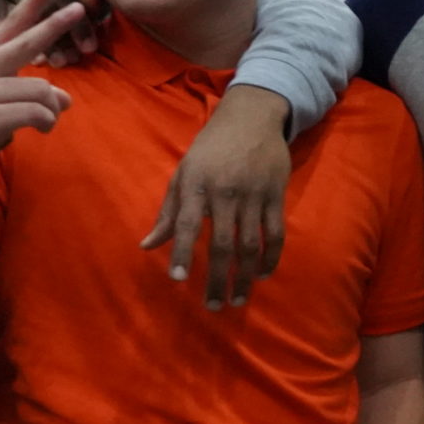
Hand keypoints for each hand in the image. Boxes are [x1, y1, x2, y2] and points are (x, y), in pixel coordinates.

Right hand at [0, 0, 82, 195]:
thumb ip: (27, 93)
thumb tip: (66, 99)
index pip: (10, 24)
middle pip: (26, 42)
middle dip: (55, 24)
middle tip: (79, 7)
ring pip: (44, 90)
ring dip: (54, 111)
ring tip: (44, 123)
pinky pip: (38, 113)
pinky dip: (48, 123)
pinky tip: (39, 131)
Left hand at [141, 84, 293, 308]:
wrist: (250, 118)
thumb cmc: (209, 149)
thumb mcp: (183, 174)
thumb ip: (169, 213)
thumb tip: (147, 246)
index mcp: (196, 185)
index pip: (187, 224)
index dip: (183, 253)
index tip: (179, 280)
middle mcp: (225, 192)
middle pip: (223, 244)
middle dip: (218, 278)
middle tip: (215, 306)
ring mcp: (254, 194)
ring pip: (251, 244)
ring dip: (245, 276)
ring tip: (238, 299)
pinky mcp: (276, 195)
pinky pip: (275, 233)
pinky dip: (270, 258)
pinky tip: (261, 275)